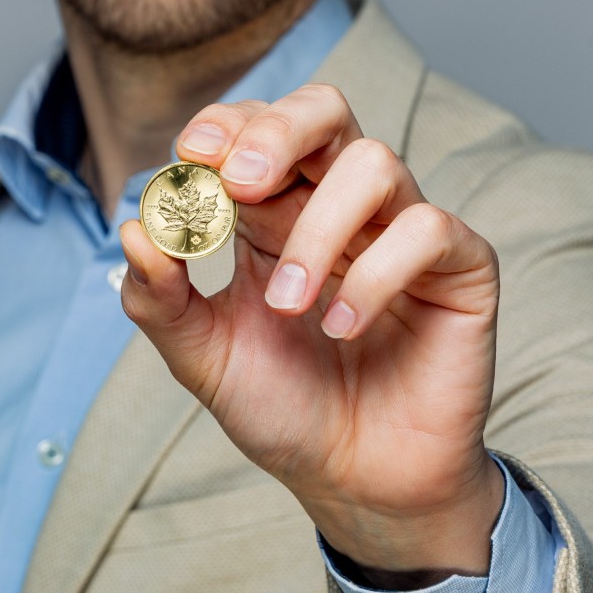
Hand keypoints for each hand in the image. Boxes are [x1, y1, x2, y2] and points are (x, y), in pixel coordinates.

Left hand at [119, 85, 503, 584]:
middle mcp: (338, 211)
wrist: (356, 482)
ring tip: (290, 308)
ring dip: (318, 229)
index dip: (225, 127)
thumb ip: (161, 299)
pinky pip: (427, 230)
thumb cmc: (285, 411)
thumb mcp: (204, 359)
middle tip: (239, 183)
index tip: (191, 158)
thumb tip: (133, 230)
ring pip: (374, 163)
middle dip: (277, 131)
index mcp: (274, 218)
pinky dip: (376, 274)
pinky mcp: (458, 269)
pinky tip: (343, 326)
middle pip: (324, 111)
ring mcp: (399, 234)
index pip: (256, 132)